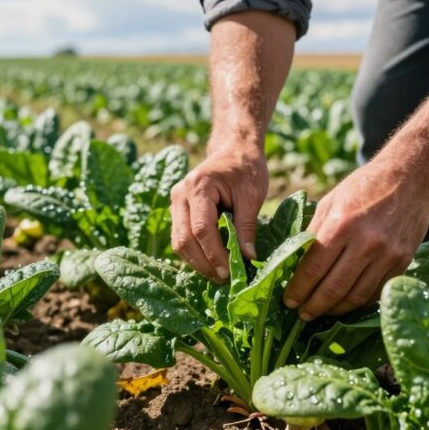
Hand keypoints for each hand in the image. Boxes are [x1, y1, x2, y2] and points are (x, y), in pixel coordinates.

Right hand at [171, 143, 267, 281]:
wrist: (234, 150)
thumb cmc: (246, 168)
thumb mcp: (252, 195)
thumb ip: (247, 226)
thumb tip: (248, 258)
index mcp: (198, 186)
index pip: (201, 228)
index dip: (214, 254)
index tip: (230, 272)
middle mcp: (180, 194)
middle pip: (184, 238)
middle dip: (204, 263)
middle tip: (225, 279)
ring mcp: (176, 202)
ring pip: (179, 242)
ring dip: (197, 262)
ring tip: (220, 275)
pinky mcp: (178, 211)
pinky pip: (181, 237)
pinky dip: (195, 254)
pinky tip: (212, 263)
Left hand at [283, 158, 428, 319]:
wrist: (409, 178)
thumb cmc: (363, 187)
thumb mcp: (330, 202)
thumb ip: (313, 233)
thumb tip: (295, 264)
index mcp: (341, 225)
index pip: (314, 268)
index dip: (298, 289)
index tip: (288, 301)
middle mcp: (365, 243)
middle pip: (334, 288)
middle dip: (314, 306)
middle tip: (301, 315)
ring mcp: (387, 255)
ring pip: (356, 296)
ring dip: (336, 310)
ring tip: (322, 312)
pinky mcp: (402, 262)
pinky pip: (376, 291)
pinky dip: (359, 302)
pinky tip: (346, 303)